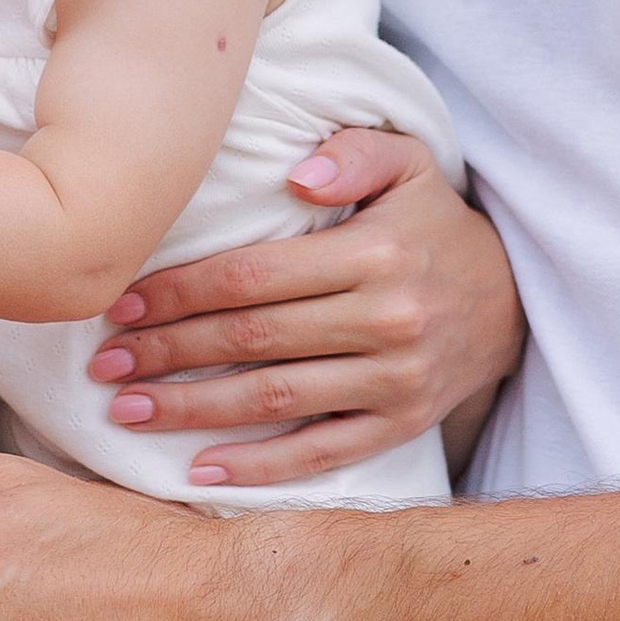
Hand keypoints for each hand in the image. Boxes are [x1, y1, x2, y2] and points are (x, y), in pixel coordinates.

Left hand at [88, 129, 524, 486]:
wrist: (513, 301)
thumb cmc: (434, 225)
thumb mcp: (411, 165)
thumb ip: (356, 152)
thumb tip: (297, 174)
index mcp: (377, 253)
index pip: (255, 276)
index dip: (181, 292)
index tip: (123, 304)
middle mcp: (387, 320)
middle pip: (253, 340)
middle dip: (169, 352)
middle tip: (106, 363)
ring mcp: (396, 380)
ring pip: (275, 400)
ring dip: (193, 408)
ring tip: (127, 410)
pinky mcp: (401, 425)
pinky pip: (321, 452)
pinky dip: (258, 467)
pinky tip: (198, 468)